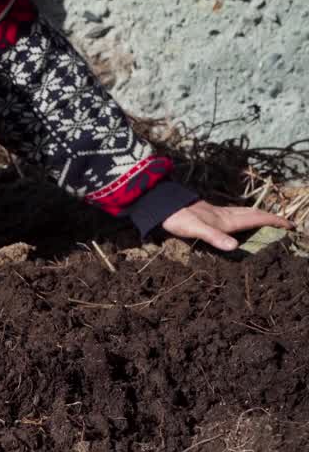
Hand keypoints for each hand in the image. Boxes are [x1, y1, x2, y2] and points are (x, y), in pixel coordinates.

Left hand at [160, 199, 292, 250]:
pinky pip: (234, 214)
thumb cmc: (177, 218)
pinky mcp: (209, 213)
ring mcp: (216, 213)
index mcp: (226, 219)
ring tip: (269, 221)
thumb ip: (214, 237)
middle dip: (271, 218)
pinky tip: (239, 221)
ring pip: (244, 212)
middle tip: (286, 224)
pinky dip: (245, 217)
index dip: (274, 221)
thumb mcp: (195, 229)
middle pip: (253, 213)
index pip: (256, 218)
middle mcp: (224, 214)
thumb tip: (234, 246)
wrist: (160, 205)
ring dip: (259, 216)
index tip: (291, 226)